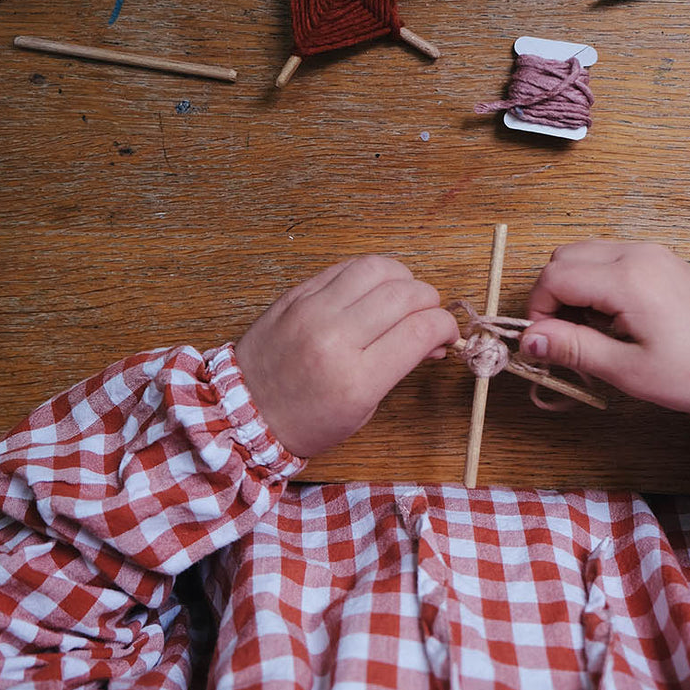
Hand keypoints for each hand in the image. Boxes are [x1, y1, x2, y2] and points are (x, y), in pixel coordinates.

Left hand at [235, 255, 459, 457]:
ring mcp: (312, 310)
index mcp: (356, 378)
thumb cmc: (307, 421)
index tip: (447, 333)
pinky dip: (369, 274)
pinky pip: (344, 267)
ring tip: (402, 296)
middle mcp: (335, 337)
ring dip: (401, 278)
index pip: (421, 330)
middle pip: (404, 294)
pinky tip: (372, 290)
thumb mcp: (363, 408)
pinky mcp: (296, 294)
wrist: (242, 412)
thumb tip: (433, 336)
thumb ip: (400, 365)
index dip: (446, 326)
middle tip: (428, 316)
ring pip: (376, 268)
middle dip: (429, 301)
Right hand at [518, 240, 689, 415]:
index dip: (538, 311)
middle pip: (563, 257)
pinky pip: (609, 257)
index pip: (553, 277)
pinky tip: (612, 318)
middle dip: (552, 296)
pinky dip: (596, 281)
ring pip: (584, 253)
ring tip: (591, 330)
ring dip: (573, 287)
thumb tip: (527, 339)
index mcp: (627, 279)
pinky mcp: (660, 259)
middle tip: (566, 338)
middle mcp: (636, 254)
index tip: (546, 344)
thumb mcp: (627, 369)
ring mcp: (650, 252)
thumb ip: (572, 348)